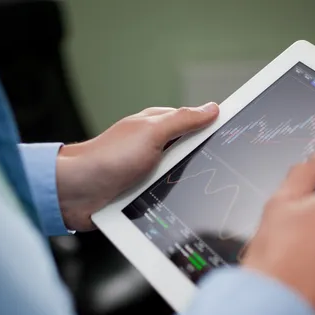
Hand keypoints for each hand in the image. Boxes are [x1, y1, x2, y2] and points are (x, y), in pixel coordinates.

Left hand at [56, 103, 219, 230]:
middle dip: (202, 163)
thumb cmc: (108, 158)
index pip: (196, 123)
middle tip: (217, 171)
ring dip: (185, 186)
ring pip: (182, 178)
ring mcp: (149, 171)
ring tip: (192, 193)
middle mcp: (155, 147)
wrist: (77, 193)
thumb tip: (212, 108)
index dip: (214, 128)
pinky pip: (167, 196)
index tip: (236, 135)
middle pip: (192, 153)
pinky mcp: (143, 193)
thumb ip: (183, 120)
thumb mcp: (152, 132)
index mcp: (158, 126)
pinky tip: (177, 206)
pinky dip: (171, 200)